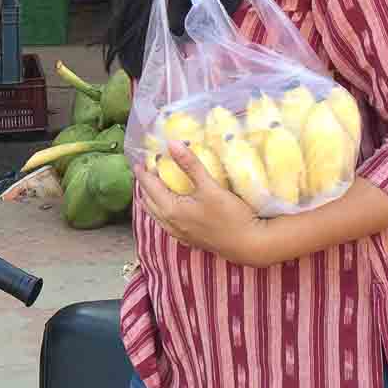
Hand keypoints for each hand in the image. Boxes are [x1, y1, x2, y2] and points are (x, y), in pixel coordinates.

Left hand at [137, 142, 275, 266]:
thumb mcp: (210, 186)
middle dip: (144, 185)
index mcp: (171, 210)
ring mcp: (179, 234)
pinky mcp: (189, 239)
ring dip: (152, 199)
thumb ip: (190, 165)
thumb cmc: (230, 215)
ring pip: (156, 215)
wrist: (248, 244)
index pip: (150, 187)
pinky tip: (169, 207)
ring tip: (153, 186)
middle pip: (149, 202)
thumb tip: (172, 143)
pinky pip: (166, 223)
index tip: (139, 161)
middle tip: (145, 170)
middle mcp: (170, 224)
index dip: (143, 173)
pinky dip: (161, 211)